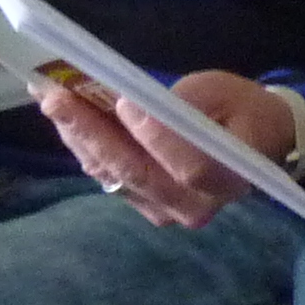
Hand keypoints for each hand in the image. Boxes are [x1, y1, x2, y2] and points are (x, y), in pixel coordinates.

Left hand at [36, 70, 287, 229]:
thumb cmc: (242, 111)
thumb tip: (137, 102)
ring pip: (115, 175)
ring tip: (51, 101)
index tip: (125, 100)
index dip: (156, 137)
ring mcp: (164, 211)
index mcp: (229, 178)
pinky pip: (109, 177)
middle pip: (137, 173)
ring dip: (79, 138)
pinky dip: (85, 147)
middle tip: (57, 98)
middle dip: (92, 132)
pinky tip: (65, 120)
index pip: (190, 167)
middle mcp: (193, 206)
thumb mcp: (225, 93)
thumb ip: (188, 102)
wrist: (254, 142)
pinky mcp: (143, 206)